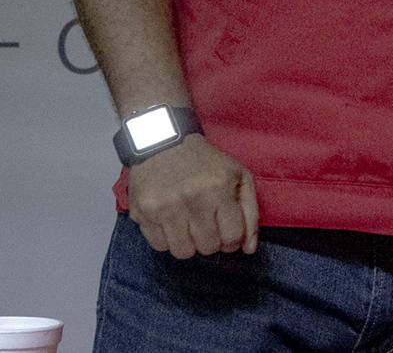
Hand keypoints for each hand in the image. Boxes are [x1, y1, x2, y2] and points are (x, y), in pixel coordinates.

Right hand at [127, 134, 258, 258]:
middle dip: (211, 240)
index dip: (232, 240)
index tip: (228, 232)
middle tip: (207, 224)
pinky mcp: (143, 212)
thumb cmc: (204, 162)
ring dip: (189, 243)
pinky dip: (167, 239)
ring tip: (189, 224)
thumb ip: (250, 212)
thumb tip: (249, 248)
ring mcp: (165, 207)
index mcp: (219, 188)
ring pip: (183, 252)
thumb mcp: (238, 176)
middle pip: (207, 247)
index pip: (232, 237)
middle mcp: (192, 199)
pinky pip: (159, 246)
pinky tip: (171, 221)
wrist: (163, 141)